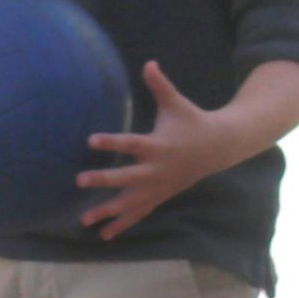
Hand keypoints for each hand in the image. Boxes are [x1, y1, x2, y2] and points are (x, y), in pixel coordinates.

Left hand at [79, 61, 230, 239]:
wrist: (220, 147)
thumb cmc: (192, 121)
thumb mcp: (177, 103)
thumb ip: (160, 85)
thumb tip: (148, 61)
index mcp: (159, 145)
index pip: (132, 143)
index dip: (112, 141)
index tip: (90, 139)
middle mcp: (157, 169)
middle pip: (128, 177)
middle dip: (104, 180)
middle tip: (79, 180)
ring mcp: (159, 186)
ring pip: (131, 202)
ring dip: (107, 211)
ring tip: (82, 220)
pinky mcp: (160, 196)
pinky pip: (140, 213)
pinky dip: (122, 225)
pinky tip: (103, 236)